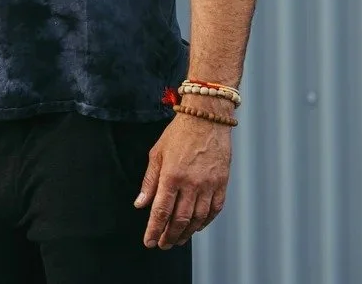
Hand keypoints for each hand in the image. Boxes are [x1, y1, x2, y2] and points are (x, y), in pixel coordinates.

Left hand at [133, 113, 231, 249]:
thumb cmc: (179, 133)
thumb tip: (140, 204)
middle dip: (169, 236)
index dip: (154, 230)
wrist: (206, 117)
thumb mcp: (157, 153)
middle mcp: (191, 183)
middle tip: (163, 244)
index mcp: (171, 175)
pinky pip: (214, 210)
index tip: (149, 242)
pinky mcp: (221, 183)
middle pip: (180, 220)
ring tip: (178, 239)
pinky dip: (205, 222)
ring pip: (197, 219)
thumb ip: (149, 181)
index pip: (161, 211)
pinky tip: (197, 226)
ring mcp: (208, 185)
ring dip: (187, 233)